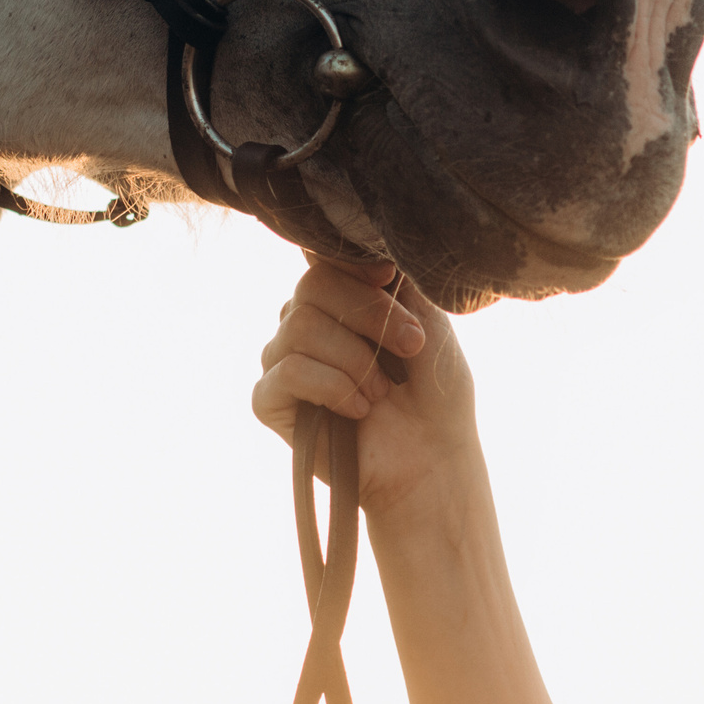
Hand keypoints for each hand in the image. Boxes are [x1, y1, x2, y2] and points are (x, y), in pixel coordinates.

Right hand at [253, 257, 479, 515]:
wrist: (431, 457)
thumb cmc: (434, 390)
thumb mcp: (429, 322)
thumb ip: (399, 281)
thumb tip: (370, 246)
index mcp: (338, 298)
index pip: (323, 256)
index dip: (352, 265)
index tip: (390, 279)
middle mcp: (302, 322)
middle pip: (312, 285)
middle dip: (371, 315)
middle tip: (411, 348)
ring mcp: (281, 359)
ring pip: (302, 327)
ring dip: (357, 361)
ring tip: (383, 392)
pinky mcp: (269, 399)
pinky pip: (290, 371)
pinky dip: (334, 388)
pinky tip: (358, 410)